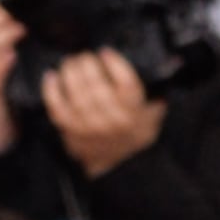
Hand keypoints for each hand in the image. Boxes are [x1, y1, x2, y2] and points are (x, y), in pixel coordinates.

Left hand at [40, 44, 164, 170]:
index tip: (106, 51)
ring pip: (77, 97)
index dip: (115, 64)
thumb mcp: (154, 111)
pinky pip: (58, 110)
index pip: (126, 85)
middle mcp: (113, 122)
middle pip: (97, 88)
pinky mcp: (72, 134)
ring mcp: (90, 130)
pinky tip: (51, 77)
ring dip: (70, 74)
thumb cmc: (136, 132)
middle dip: (88, 65)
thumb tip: (168, 60)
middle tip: (84, 56)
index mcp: (135, 113)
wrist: (123, 168)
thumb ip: (156, 88)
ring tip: (70, 63)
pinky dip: (52, 92)